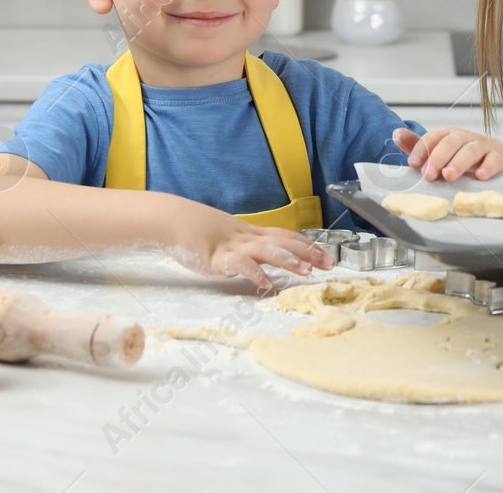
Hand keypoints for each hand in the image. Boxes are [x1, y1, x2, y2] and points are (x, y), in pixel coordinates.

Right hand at [165, 203, 333, 290]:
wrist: (173, 218)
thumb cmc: (199, 230)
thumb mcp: (230, 237)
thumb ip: (248, 249)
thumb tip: (266, 261)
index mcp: (252, 233)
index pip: (286, 237)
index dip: (308, 245)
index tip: (328, 256)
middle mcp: (247, 237)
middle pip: (284, 242)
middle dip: (309, 252)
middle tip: (329, 264)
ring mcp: (233, 246)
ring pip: (267, 250)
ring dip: (288, 260)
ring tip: (306, 272)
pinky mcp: (216, 258)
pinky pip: (239, 265)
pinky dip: (254, 272)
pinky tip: (266, 283)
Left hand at [394, 127, 502, 180]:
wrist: (500, 159)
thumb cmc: (465, 157)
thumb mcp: (441, 152)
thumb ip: (419, 146)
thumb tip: (396, 134)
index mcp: (449, 136)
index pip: (434, 137)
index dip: (422, 148)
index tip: (413, 164)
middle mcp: (465, 137)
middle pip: (451, 141)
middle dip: (438, 157)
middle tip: (430, 174)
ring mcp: (484, 146)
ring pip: (471, 150)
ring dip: (459, 162)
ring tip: (449, 176)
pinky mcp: (499, 157)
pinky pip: (494, 159)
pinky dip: (487, 167)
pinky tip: (479, 177)